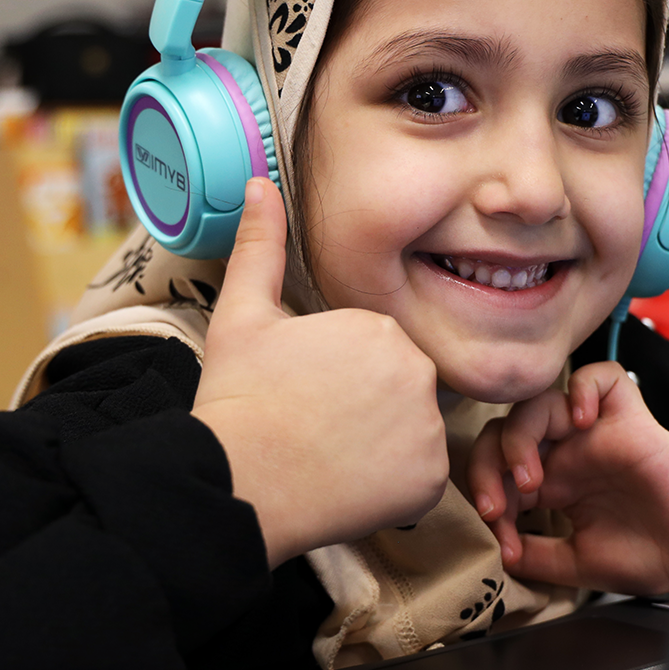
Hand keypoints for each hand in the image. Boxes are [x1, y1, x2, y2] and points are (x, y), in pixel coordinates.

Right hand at [192, 178, 448, 566]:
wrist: (241, 483)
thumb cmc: (239, 399)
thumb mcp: (242, 314)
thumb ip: (260, 246)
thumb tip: (258, 183)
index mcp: (379, 325)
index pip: (373, 352)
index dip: (336, 377)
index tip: (303, 395)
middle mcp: (417, 370)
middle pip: (398, 390)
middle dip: (365, 409)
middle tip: (314, 428)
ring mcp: (429, 428)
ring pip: (411, 433)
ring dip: (381, 447)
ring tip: (328, 455)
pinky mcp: (430, 479)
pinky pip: (420, 478)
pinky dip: (392, 486)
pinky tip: (348, 483)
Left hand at [467, 362, 668, 595]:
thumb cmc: (648, 558)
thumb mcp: (576, 563)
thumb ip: (535, 556)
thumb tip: (496, 552)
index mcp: (552, 483)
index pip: (496, 466)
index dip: (486, 494)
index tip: (498, 535)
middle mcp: (568, 452)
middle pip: (504, 428)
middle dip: (486, 464)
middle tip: (498, 506)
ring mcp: (596, 433)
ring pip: (539, 401)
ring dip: (519, 436)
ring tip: (531, 479)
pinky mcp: (629, 419)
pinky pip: (601, 376)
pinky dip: (582, 389)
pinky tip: (581, 422)